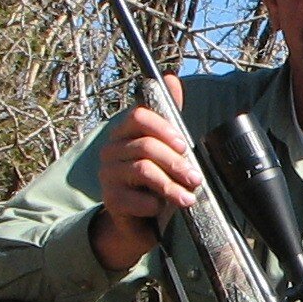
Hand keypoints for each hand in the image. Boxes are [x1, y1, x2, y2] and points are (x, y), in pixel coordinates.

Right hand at [89, 76, 196, 274]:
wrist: (140, 222)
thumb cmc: (155, 182)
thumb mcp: (166, 149)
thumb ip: (169, 117)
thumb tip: (172, 79)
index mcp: (125, 133)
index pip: (138, 116)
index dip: (163, 128)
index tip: (183, 145)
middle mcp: (111, 150)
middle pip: (145, 146)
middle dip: (176, 163)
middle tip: (195, 178)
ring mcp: (107, 175)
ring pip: (143, 170)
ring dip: (170, 186)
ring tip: (187, 198)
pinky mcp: (110, 199)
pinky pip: (136, 198)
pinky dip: (154, 205)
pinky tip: (160, 209)